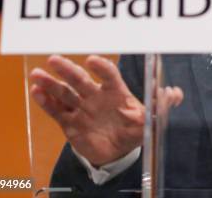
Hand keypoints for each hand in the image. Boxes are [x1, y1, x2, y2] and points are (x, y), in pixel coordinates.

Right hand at [29, 55, 182, 166]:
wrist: (118, 152)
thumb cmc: (134, 129)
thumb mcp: (149, 120)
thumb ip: (161, 106)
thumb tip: (176, 93)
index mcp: (116, 92)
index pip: (109, 76)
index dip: (101, 68)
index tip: (92, 61)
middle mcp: (96, 96)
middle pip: (81, 80)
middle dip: (68, 70)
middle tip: (54, 59)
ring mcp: (82, 108)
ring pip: (64, 93)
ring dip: (51, 83)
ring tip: (38, 74)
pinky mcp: (70, 123)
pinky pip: (56, 111)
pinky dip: (45, 102)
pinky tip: (35, 92)